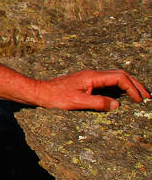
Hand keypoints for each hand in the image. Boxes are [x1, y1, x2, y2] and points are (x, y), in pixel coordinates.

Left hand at [31, 68, 149, 110]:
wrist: (39, 92)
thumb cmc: (55, 97)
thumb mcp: (77, 103)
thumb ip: (98, 103)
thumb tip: (117, 105)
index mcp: (92, 76)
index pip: (120, 78)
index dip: (132, 88)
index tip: (140, 100)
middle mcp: (93, 74)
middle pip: (121, 75)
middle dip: (136, 85)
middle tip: (148, 97)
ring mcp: (90, 78)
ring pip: (116, 77)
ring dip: (129, 86)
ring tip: (141, 96)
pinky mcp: (87, 83)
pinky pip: (108, 82)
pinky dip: (120, 88)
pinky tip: (124, 96)